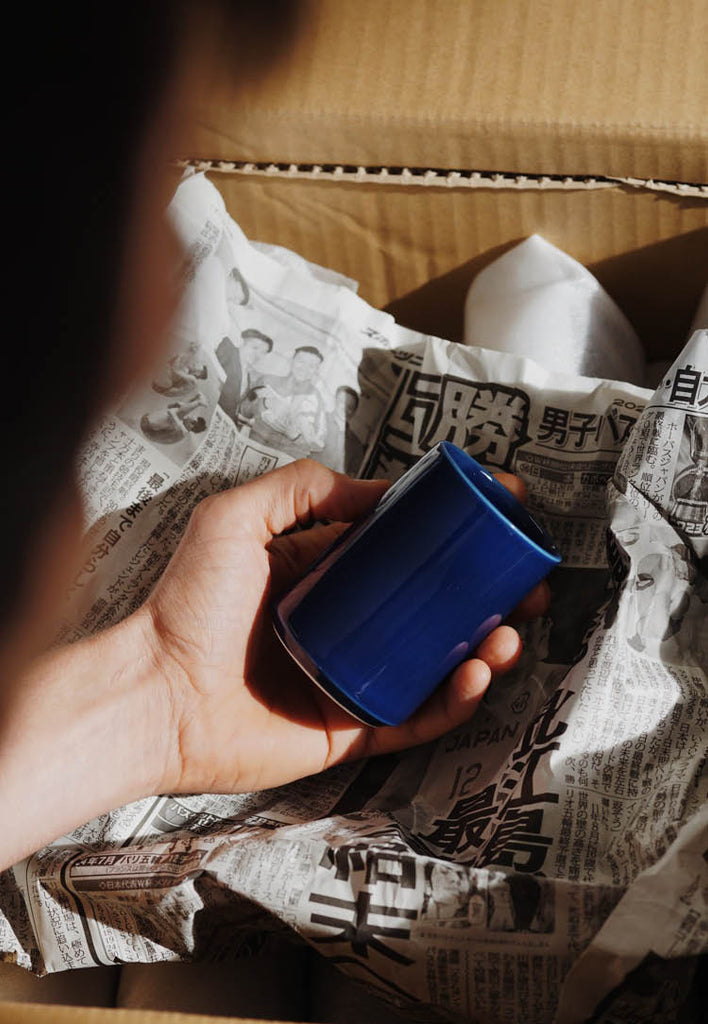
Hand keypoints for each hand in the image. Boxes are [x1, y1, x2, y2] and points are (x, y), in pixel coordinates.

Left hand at [144, 460, 549, 796]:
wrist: (157, 694)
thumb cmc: (188, 606)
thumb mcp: (236, 517)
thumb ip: (302, 489)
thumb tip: (376, 490)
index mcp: (322, 574)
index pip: (403, 549)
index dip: (454, 533)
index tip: (500, 512)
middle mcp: (345, 624)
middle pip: (433, 606)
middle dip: (487, 594)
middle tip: (527, 582)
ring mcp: (353, 677)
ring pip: (436, 661)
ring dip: (484, 645)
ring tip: (510, 629)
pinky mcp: (353, 727)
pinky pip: (417, 715)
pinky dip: (455, 699)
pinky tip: (477, 674)